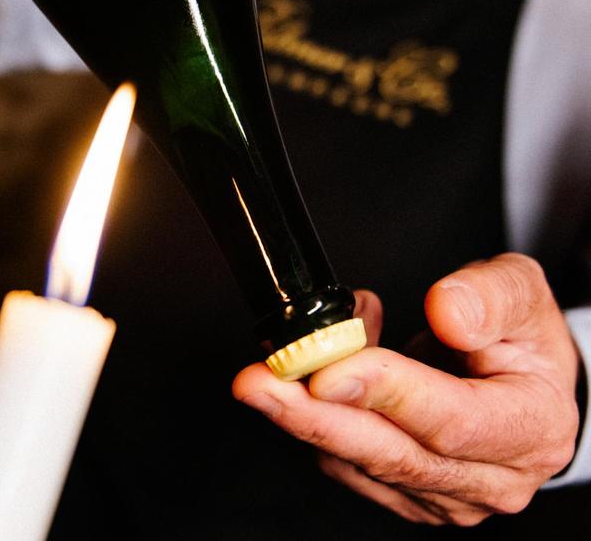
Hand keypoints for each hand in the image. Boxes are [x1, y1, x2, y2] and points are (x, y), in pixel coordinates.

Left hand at [233, 254, 580, 525]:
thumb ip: (490, 296)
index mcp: (528, 429)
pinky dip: (322, 414)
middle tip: (256, 384)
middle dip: (312, 418)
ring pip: (359, 461)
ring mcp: (445, 495)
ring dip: (304, 413)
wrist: (530, 383)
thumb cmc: (526, 339)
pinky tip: (319, 365)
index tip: (327, 371)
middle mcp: (489, 478)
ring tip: (276, 359)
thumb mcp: (523, 293)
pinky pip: (349, 461)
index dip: (383, 393)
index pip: (449, 421)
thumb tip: (445, 312)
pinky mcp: (409, 494)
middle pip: (390, 455)